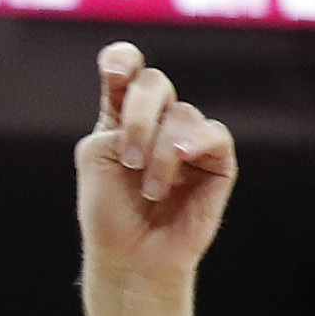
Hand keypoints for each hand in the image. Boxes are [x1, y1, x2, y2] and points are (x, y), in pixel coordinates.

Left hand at [75, 43, 235, 293]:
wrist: (131, 257)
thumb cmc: (109, 211)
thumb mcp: (97, 157)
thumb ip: (118, 122)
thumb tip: (165, 112)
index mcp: (120, 115)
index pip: (127, 67)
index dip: (122, 59)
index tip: (113, 73)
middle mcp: (157, 121)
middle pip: (154, 83)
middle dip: (137, 116)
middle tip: (128, 159)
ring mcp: (188, 139)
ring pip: (181, 115)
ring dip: (159, 152)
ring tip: (150, 191)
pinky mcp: (217, 161)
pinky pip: (214, 134)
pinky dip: (194, 142)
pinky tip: (181, 158)